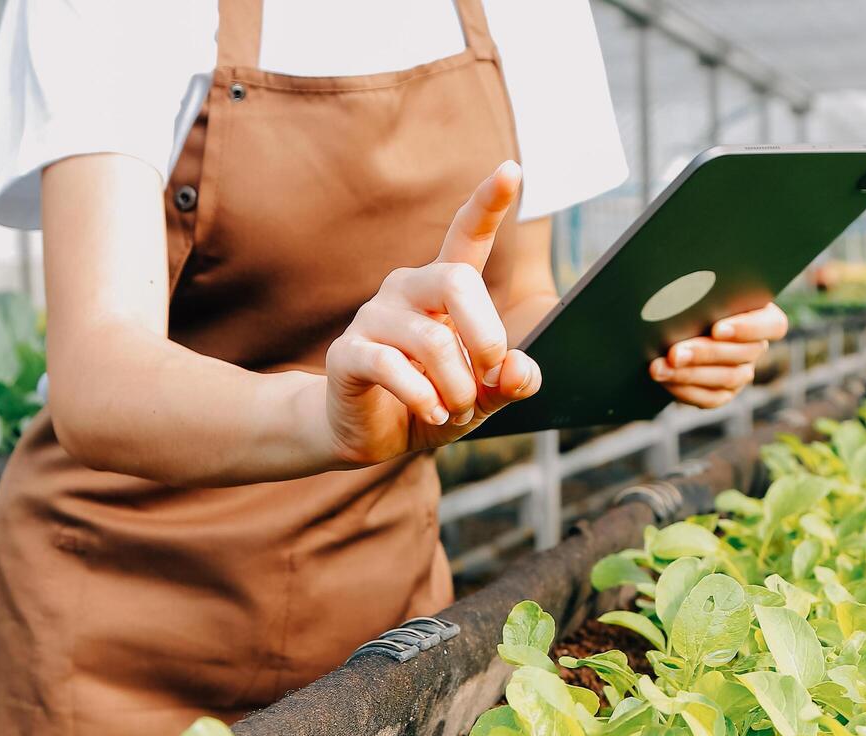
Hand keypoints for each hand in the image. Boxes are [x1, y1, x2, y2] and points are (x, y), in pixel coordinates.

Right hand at [322, 162, 542, 466]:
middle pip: (456, 281)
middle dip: (487, 335)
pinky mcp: (347, 352)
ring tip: (457, 410)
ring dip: (458, 386)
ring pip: (431, 338)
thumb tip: (518, 370)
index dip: (488, 203)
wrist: (370, 434)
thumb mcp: (482, 396)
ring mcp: (373, 317)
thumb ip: (509, 383)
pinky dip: (423, 397)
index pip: (466, 235)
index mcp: (442, 289)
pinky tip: (433, 414)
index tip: (511, 169)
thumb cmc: (432, 401)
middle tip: (492, 376)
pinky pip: (391, 366)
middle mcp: (406, 289)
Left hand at [649, 303, 788, 408]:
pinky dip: (686, 390)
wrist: (670, 325)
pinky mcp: (725, 392)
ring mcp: (743, 372)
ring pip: (727, 378)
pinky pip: (712, 398)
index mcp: (762, 315)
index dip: (747, 329)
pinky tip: (665, 380)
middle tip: (674, 353)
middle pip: (743, 353)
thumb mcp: (699, 291)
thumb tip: (684, 294)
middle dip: (705, 353)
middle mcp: (756, 346)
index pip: (772, 325)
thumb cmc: (690, 298)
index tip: (717, 329)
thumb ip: (702, 294)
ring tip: (659, 368)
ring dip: (690, 374)